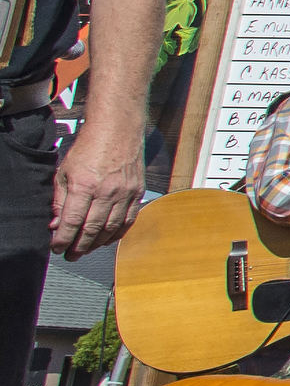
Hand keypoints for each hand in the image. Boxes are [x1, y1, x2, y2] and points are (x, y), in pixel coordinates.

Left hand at [45, 126, 144, 256]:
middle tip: (70, 255)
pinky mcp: (137, 192)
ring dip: (97, 243)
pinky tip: (107, 238)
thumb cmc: (89, 148)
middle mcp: (106, 191)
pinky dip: (117, 233)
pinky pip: (129, 220)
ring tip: (86, 249)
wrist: (118, 131)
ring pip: (111, 228)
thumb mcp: (64, 172)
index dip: (63, 239)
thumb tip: (56, 224)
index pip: (72, 222)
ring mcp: (125, 193)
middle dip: (79, 247)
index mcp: (84, 185)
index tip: (57, 248)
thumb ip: (60, 200)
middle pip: (92, 229)